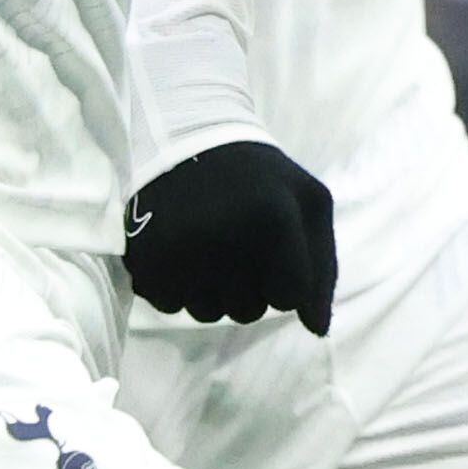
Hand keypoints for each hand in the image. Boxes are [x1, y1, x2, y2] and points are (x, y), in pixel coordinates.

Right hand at [123, 139, 336, 335]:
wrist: (188, 139)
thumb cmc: (261, 177)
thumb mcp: (308, 202)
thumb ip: (323, 267)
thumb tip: (317, 329)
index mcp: (272, 219)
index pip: (289, 297)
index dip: (285, 278)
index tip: (273, 244)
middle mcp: (224, 238)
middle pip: (249, 312)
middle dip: (250, 285)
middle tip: (238, 238)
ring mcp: (180, 252)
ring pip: (208, 314)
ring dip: (214, 289)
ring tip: (210, 240)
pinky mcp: (144, 260)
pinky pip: (170, 305)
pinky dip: (178, 285)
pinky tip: (182, 246)